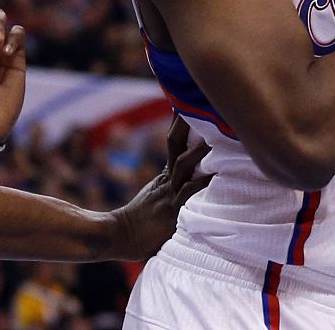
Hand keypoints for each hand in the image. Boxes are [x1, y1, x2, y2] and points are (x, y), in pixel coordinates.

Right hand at [106, 115, 211, 260]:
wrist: (121, 235)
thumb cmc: (142, 218)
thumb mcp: (158, 192)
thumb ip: (172, 178)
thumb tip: (192, 165)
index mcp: (166, 173)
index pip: (174, 139)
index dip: (181, 120)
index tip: (189, 99)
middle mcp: (169, 178)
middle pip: (176, 142)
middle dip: (187, 122)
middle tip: (202, 103)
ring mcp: (170, 193)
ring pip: (183, 164)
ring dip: (197, 150)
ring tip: (213, 135)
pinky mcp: (173, 212)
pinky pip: (188, 193)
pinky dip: (200, 183)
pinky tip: (214, 174)